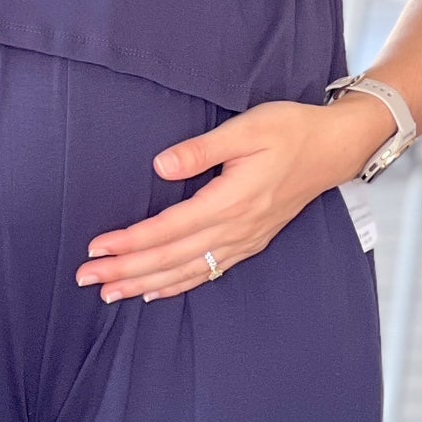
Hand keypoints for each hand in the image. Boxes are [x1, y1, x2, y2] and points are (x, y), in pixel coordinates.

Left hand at [74, 97, 374, 301]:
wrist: (334, 147)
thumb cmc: (290, 130)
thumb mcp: (247, 128)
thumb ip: (202, 149)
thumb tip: (161, 166)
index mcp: (231, 200)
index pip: (169, 229)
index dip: (131, 242)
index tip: (98, 248)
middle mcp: (236, 228)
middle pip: (171, 257)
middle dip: (126, 270)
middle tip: (86, 279)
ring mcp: (245, 239)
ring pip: (187, 270)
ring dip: (145, 282)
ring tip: (109, 293)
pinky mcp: (250, 241)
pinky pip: (208, 271)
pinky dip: (178, 284)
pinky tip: (154, 290)